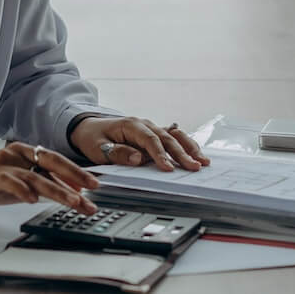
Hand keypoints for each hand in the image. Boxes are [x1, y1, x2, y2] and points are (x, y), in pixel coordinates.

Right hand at [0, 142, 99, 220]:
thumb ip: (42, 184)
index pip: (55, 159)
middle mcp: (14, 155)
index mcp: (23, 153)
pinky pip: (8, 182)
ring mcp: (1, 166)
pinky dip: (22, 190)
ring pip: (34, 175)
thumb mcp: (20, 185)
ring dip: (56, 189)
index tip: (94, 185)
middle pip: (49, 162)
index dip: (75, 171)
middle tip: (92, 190)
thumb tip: (73, 192)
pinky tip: (33, 200)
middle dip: (73, 176)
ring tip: (73, 201)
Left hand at [69, 116, 210, 170]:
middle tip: (194, 168)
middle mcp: (145, 125)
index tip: (168, 169)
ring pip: (175, 136)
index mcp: (131, 125)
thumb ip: (117, 153)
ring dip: (190, 148)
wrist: (91, 128)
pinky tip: (198, 156)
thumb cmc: (94, 138)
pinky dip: (187, 147)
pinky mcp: (155, 136)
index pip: (149, 140)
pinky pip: (174, 139)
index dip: (160, 154)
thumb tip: (138, 159)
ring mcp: (152, 129)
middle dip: (182, 154)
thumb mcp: (98, 147)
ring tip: (203, 162)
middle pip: (167, 138)